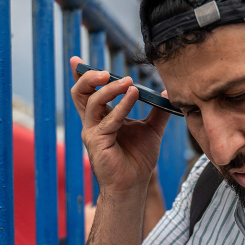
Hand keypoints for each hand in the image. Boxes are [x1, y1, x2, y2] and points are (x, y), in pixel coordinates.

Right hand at [69, 56, 170, 194]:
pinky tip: (133, 96)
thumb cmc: (138, 159)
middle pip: (80, 93)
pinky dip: (121, 106)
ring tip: (127, 82)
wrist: (135, 185)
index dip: (81, 75)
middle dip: (88, 78)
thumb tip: (167, 92)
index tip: (77, 60)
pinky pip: (108, 120)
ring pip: (92, 102)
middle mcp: (92, 122)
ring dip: (109, 89)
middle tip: (106, 71)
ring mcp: (92, 132)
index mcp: (101, 117)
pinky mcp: (97, 143)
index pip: (87, 91)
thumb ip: (157, 110)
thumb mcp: (151, 129)